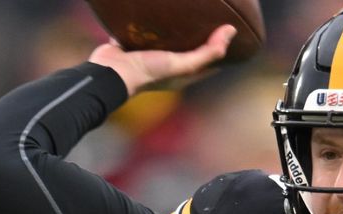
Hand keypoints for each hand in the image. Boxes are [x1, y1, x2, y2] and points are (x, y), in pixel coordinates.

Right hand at [88, 24, 236, 95]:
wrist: (111, 72)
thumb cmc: (149, 72)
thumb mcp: (183, 64)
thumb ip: (207, 52)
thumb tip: (231, 31)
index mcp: (182, 75)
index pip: (209, 64)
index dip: (221, 51)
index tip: (230, 35)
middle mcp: (167, 66)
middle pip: (188, 50)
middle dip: (199, 36)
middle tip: (210, 17)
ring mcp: (149, 55)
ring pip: (166, 39)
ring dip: (175, 28)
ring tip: (184, 10)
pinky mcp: (132, 44)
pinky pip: (144, 29)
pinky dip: (150, 22)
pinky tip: (155, 9)